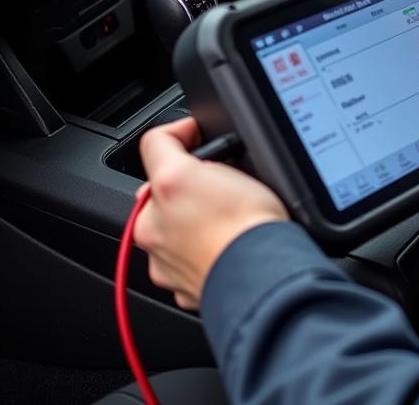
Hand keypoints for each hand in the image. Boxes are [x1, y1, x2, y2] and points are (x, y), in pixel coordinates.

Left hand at [134, 117, 287, 308]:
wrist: (264, 279)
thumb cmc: (251, 226)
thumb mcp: (233, 162)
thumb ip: (209, 151)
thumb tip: (201, 147)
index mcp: (162, 192)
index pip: (157, 143)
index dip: (185, 132)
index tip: (201, 134)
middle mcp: (154, 227)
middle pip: (165, 191)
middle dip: (190, 185)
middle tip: (222, 185)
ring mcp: (165, 260)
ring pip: (175, 226)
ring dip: (194, 219)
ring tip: (229, 218)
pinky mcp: (180, 286)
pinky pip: (186, 258)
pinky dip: (202, 249)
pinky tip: (227, 243)